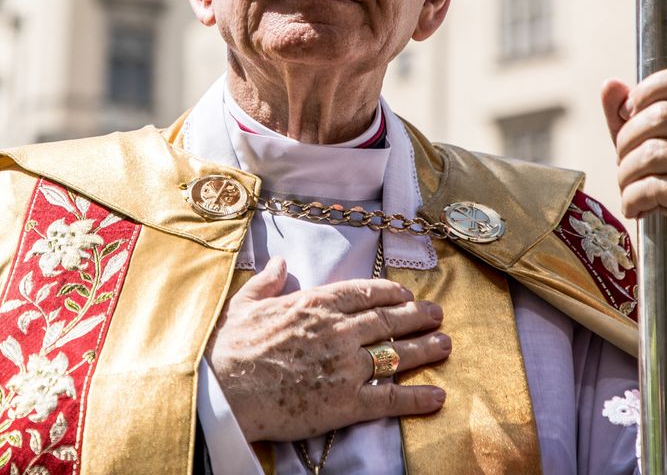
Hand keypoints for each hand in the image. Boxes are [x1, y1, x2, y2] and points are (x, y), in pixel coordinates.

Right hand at [207, 257, 449, 442]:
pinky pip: (390, 400)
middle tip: (437, 314)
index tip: (405, 293)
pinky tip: (437, 396)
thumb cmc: (229, 346)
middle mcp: (338, 331)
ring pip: (396, 355)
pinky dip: (417, 398)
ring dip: (425, 349)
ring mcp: (345, 367)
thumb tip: (280, 264)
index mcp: (315, 304)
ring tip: (444, 344)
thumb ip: (268, 282)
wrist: (222, 390)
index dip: (390, 292)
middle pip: (388, 320)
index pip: (364, 292)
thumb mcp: (245, 303)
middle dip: (417, 316)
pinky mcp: (346, 403)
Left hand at [600, 67, 666, 330]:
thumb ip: (627, 117)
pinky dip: (634, 199)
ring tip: (628, 191)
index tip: (628, 113)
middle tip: (623, 165)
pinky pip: (657, 186)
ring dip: (626, 176)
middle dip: (625, 143)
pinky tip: (636, 209)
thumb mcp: (646, 148)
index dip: (649, 89)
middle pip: (659, 116)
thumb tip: (610, 85)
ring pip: (653, 153)